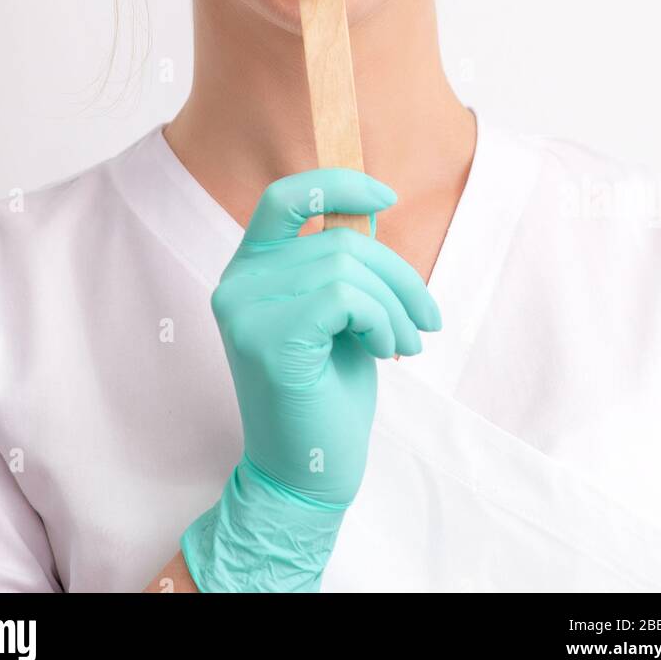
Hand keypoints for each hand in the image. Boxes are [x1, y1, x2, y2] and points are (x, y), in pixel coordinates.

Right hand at [180, 166, 442, 590]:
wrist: (306, 475)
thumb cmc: (326, 395)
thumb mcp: (338, 315)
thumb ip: (342, 264)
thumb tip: (372, 209)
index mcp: (249, 271)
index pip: (284, 198)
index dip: (337, 184)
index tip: (387, 197)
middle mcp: (237, 283)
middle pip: (339, 240)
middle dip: (398, 277)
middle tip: (424, 322)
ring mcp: (245, 310)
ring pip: (348, 267)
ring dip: (395, 305)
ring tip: (405, 344)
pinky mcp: (267, 338)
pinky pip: (346, 298)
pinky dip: (380, 320)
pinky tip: (383, 352)